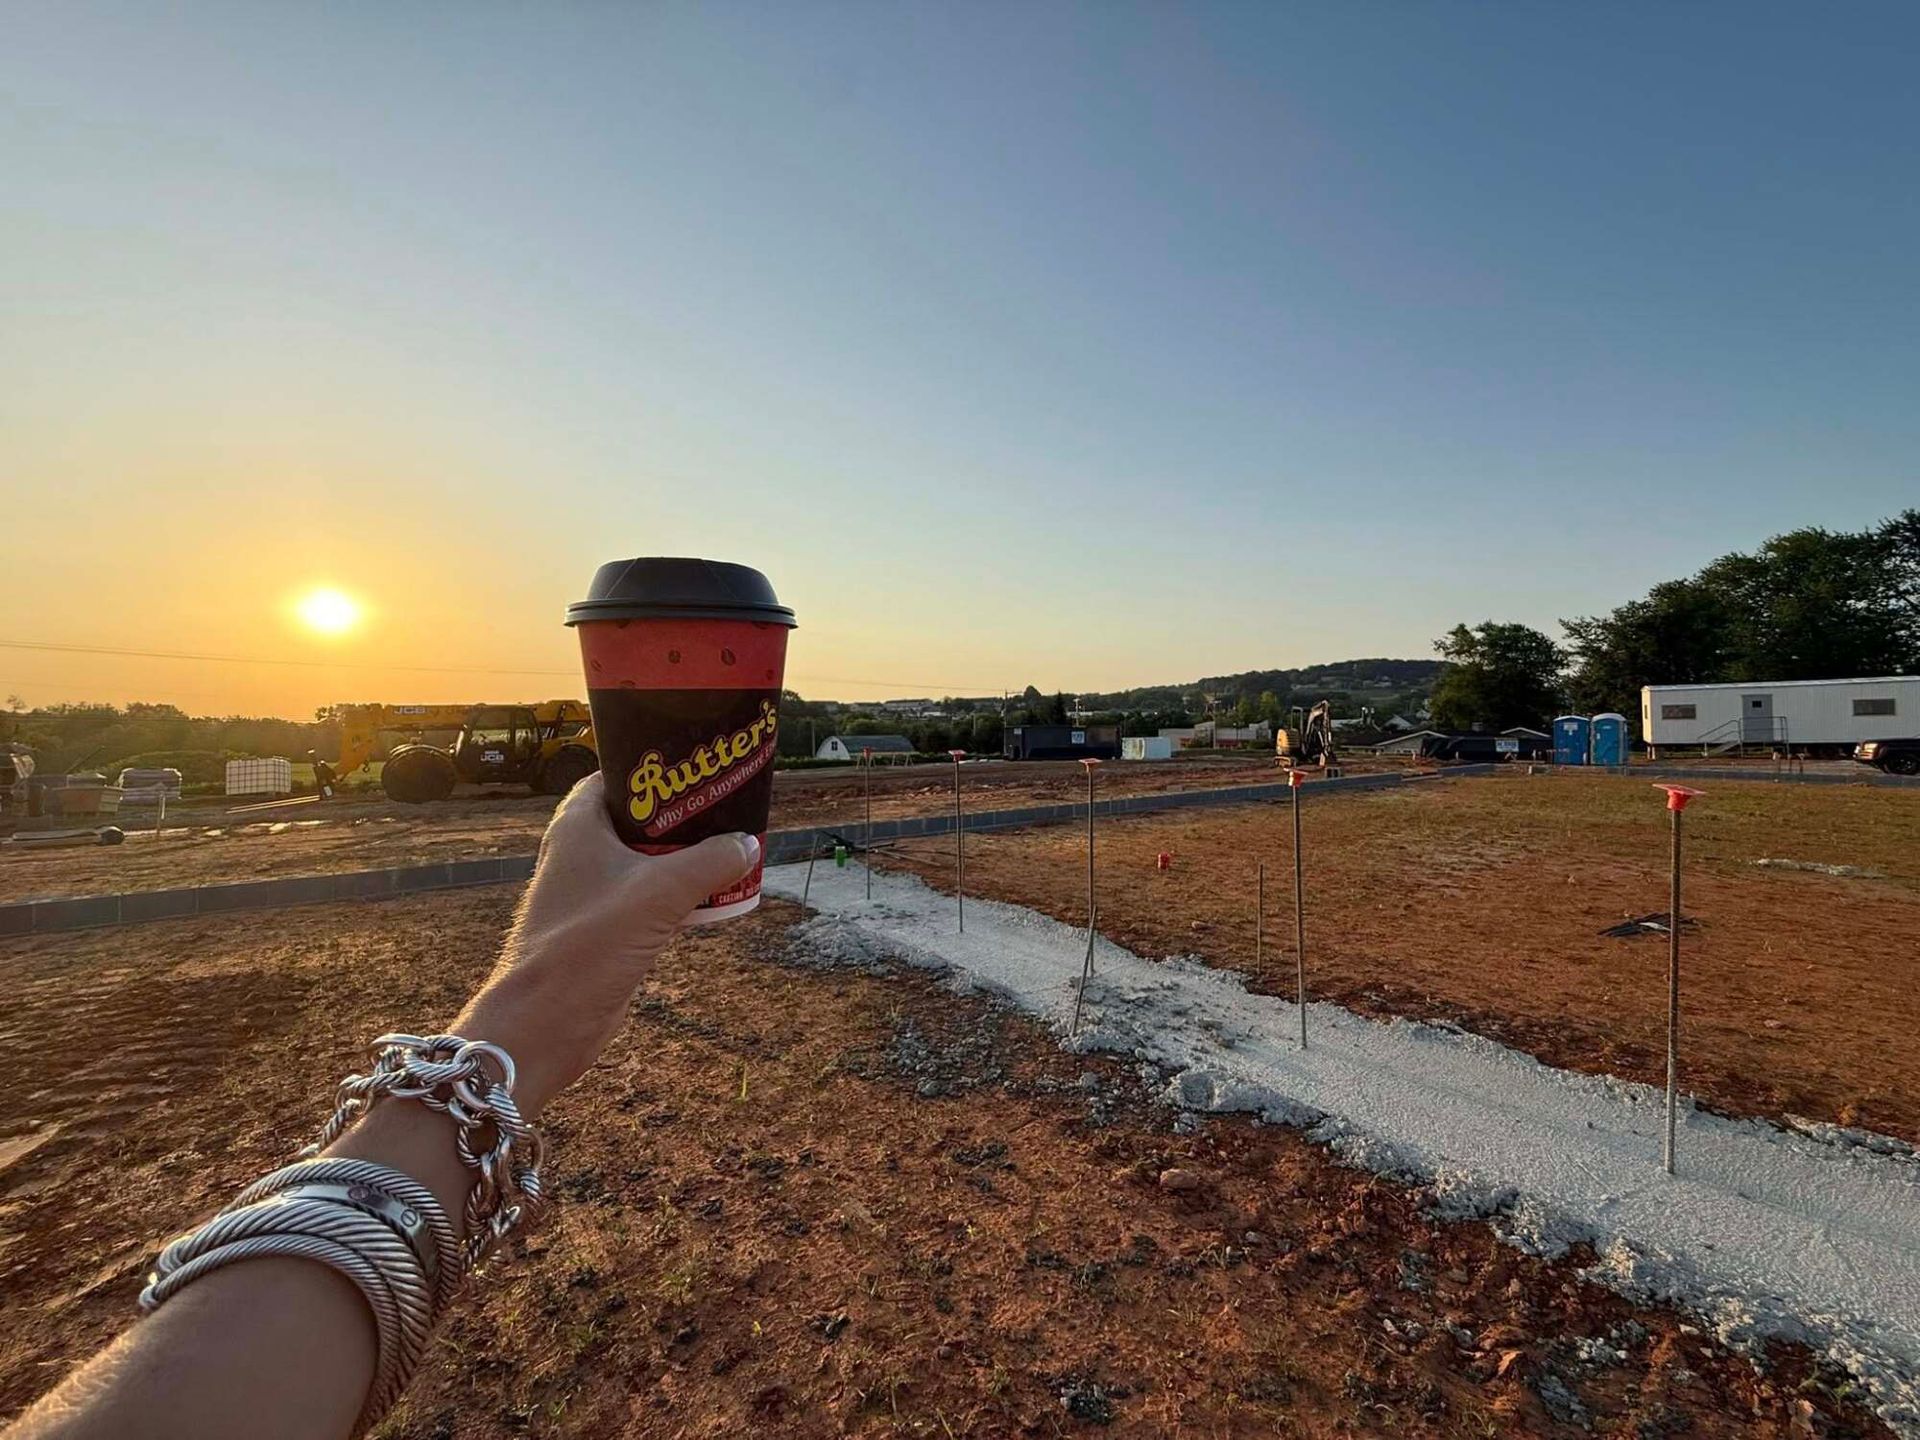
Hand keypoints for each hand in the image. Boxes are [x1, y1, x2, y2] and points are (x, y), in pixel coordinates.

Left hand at [452, 773, 758, 1115]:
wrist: (545, 1023)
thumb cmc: (589, 944)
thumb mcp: (660, 893)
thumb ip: (709, 862)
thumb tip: (747, 845)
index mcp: (577, 827)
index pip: (613, 778)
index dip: (651, 769)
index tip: (694, 768)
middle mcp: (580, 854)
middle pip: (637, 820)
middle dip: (680, 817)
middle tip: (726, 809)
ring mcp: (591, 894)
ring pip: (645, 862)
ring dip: (683, 859)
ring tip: (729, 849)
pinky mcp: (605, 930)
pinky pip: (648, 900)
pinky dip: (678, 896)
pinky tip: (712, 899)